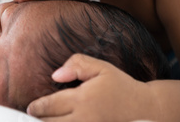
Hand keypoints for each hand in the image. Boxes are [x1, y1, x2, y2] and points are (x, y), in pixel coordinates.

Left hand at [27, 54, 157, 121]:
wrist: (148, 110)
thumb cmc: (122, 87)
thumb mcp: (102, 68)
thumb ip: (77, 64)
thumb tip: (55, 75)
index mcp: (83, 99)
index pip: (49, 106)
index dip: (37, 107)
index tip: (31, 108)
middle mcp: (84, 119)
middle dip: (38, 120)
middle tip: (32, 117)